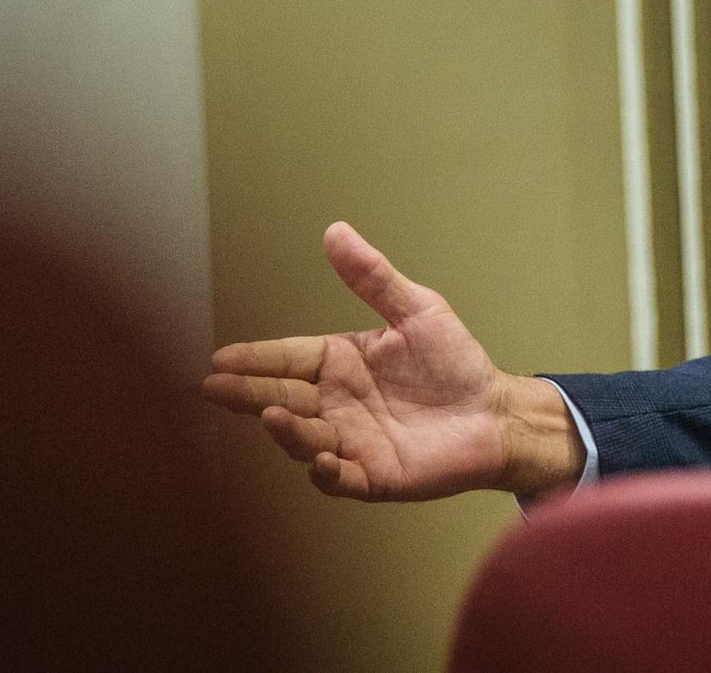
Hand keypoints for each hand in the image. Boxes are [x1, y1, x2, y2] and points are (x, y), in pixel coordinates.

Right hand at [201, 222, 582, 500]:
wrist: (496, 412)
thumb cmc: (455, 362)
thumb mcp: (416, 310)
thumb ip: (373, 278)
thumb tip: (334, 230)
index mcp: (341, 362)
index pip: (288, 358)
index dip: (255, 358)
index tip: (220, 358)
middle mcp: (337, 404)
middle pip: (284, 398)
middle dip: (248, 394)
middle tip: (214, 388)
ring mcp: (352, 442)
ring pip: (306, 438)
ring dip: (287, 430)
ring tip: (271, 414)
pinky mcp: (375, 476)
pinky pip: (342, 479)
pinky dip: (328, 473)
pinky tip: (321, 460)